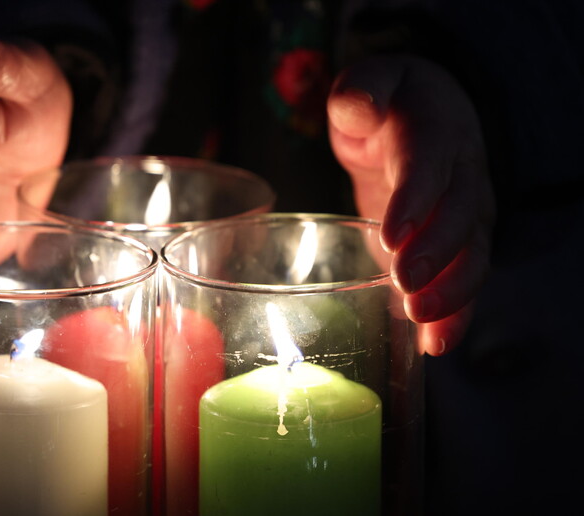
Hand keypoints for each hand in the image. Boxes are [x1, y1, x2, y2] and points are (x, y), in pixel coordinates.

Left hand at [327, 54, 494, 355]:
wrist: (426, 117)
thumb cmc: (389, 105)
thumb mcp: (368, 83)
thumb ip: (360, 91)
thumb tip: (361, 107)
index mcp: (434, 130)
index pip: (429, 162)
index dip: (416, 198)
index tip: (394, 234)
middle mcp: (462, 173)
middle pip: (460, 215)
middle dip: (437, 255)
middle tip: (408, 287)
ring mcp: (466, 211)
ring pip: (473, 255)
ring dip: (453, 294)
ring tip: (425, 328)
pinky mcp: (458, 243)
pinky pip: (465, 279)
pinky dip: (455, 314)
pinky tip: (434, 344)